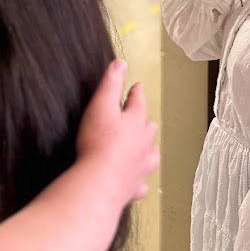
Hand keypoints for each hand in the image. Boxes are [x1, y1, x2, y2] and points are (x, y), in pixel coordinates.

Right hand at [77, 60, 158, 204]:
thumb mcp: (101, 104)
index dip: (136, 93)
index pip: (138, 102)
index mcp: (135, 122)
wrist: (99, 180)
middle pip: (148, 129)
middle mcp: (143, 144)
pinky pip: (140, 182)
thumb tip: (121, 63)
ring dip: (148, 149)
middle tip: (141, 116)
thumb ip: (111, 83)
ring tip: (147, 147)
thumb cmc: (99, 141)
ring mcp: (140, 166)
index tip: (137, 87)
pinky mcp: (133, 186)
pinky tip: (139, 180)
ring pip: (150, 155)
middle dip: (144, 121)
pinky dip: (140, 179)